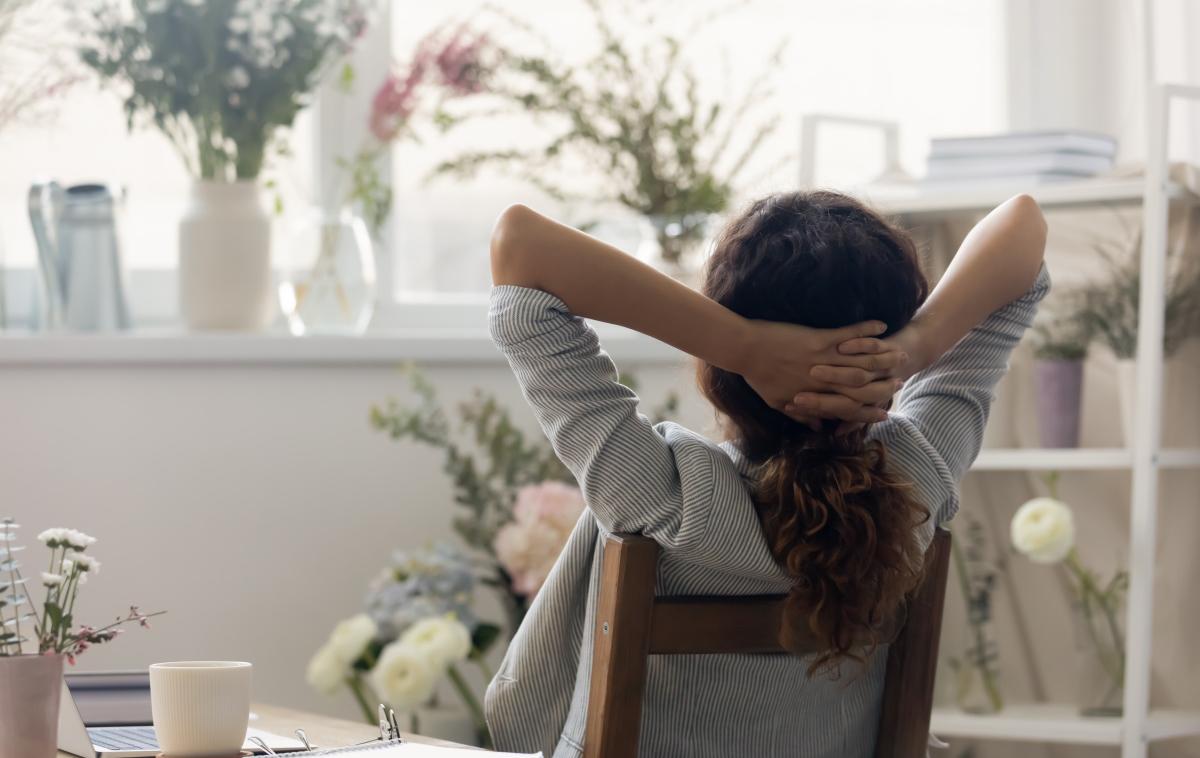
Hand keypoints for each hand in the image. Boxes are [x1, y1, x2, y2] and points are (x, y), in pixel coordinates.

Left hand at [737, 319, 908, 423]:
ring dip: (883, 357)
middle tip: (901, 381)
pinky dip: (867, 330)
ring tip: (899, 353)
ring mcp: (822, 359)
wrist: (743, 349)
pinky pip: (849, 335)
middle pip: (862, 387)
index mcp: (814, 396)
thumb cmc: (757, 375)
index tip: (884, 412)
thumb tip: (817, 428)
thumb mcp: (776, 401)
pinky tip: (882, 325)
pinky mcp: (819, 339)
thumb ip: (800, 415)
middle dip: (884, 385)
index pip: (848, 409)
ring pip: (861, 362)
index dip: (868, 412)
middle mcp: (823, 381)